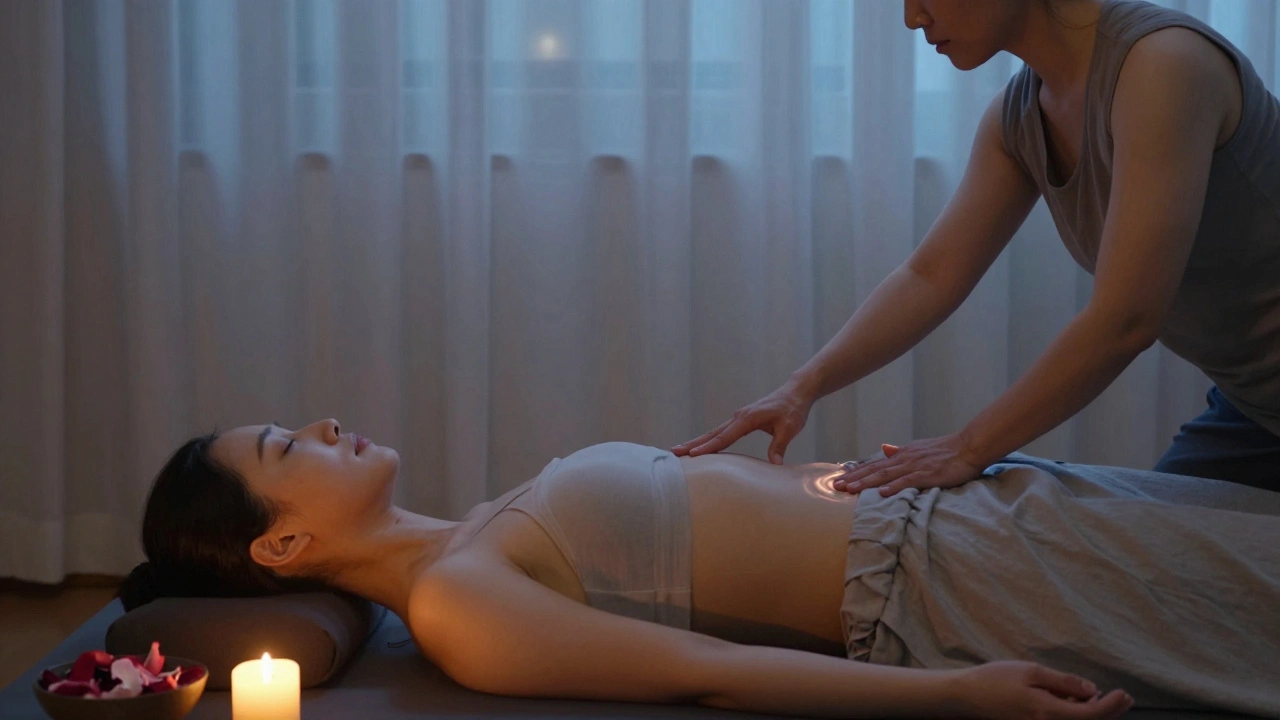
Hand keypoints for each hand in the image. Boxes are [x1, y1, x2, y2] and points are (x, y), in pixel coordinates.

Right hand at [672, 381, 815, 463]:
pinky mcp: (741, 420)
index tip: (693, 455)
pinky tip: (702, 447)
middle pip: (712, 434)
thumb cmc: (793, 410)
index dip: (709, 447)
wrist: (795, 393)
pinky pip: (721, 432)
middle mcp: (739, 417)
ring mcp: (738, 418)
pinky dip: (709, 440)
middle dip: (693, 444)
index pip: (725, 436)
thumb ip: (779, 446)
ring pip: (714, 432)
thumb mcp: (789, 428)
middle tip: (674, 452)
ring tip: (680, 451)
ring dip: (698, 442)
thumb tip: (775, 464)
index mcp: (747, 418)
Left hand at [832, 433, 981, 495]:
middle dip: (854, 478)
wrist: (968, 447)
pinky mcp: (927, 474)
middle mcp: (904, 459)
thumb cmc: (946, 450)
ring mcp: (915, 466)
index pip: (874, 464)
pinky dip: (893, 487)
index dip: (856, 471)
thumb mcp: (919, 448)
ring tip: (850, 490)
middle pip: (874, 470)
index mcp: (902, 454)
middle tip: (835, 486)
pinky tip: (880, 493)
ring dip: (866, 483)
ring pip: (885, 476)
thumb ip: (900, 451)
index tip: (840, 478)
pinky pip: (907, 482)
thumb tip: (885, 448)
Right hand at [954, 660, 1132, 719]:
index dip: (1112, 706)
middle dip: (1110, 713)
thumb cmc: (995, 680)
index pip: (1091, 715)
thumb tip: (1091, 690)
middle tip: (1124, 698)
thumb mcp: (1031, 671)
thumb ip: (1063, 681)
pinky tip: (1079, 703)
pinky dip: (1077, 716)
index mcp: (1047, 712)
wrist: (967, 697)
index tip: (1123, 693)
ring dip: (1094, 715)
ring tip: (1103, 699)